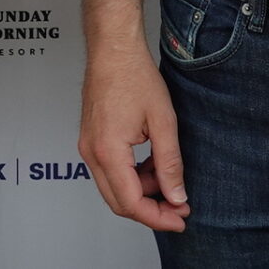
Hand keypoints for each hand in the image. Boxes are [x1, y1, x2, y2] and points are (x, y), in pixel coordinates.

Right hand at [81, 39, 188, 230]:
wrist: (113, 49)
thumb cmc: (135, 76)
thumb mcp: (163, 121)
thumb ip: (170, 163)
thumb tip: (177, 196)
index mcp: (108, 151)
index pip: (131, 203)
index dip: (158, 217)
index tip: (180, 219)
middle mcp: (91, 153)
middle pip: (119, 202)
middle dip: (151, 210)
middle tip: (179, 208)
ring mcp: (88, 147)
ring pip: (114, 189)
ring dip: (142, 193)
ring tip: (169, 180)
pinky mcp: (90, 140)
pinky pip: (110, 171)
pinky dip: (132, 177)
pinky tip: (152, 165)